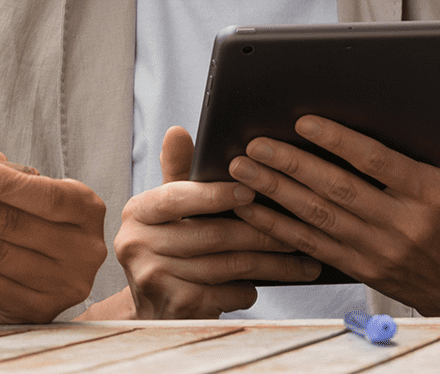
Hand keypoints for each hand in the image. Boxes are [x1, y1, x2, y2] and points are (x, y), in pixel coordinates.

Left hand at [0, 139, 106, 322]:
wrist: (28, 274)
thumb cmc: (25, 217)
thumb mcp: (22, 187)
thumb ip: (0, 166)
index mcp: (86, 208)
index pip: (45, 195)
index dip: (1, 182)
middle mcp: (82, 251)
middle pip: (8, 224)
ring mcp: (59, 288)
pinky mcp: (30, 312)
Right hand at [115, 126, 320, 318]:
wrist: (154, 309)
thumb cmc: (170, 247)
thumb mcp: (169, 211)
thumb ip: (178, 173)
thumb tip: (178, 131)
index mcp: (137, 212)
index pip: (176, 197)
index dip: (214, 194)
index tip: (251, 191)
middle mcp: (136, 244)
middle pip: (210, 235)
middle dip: (260, 233)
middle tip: (297, 231)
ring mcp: (153, 279)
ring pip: (226, 267)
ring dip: (270, 264)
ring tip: (302, 261)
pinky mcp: (175, 309)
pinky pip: (227, 294)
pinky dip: (249, 289)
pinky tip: (264, 283)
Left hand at [229, 96, 439, 315]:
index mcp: (430, 195)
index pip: (377, 163)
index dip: (338, 141)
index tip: (304, 122)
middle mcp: (402, 224)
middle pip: (337, 189)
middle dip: (292, 164)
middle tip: (255, 144)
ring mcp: (378, 249)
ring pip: (318, 217)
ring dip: (276, 191)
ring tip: (242, 169)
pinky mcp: (360, 268)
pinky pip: (312, 245)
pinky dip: (278, 227)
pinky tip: (250, 209)